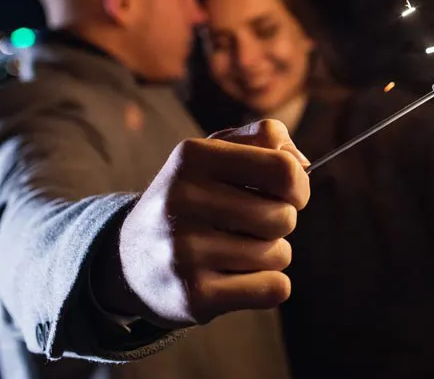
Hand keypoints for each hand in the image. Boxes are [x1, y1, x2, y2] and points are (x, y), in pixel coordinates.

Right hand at [98, 120, 310, 327]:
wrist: (129, 260)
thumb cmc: (192, 198)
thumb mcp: (215, 153)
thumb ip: (263, 138)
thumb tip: (303, 164)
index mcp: (192, 157)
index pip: (283, 170)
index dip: (298, 185)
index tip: (288, 194)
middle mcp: (183, 200)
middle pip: (284, 216)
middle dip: (280, 222)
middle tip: (250, 224)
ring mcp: (184, 251)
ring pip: (280, 255)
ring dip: (271, 255)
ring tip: (236, 249)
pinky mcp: (194, 295)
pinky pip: (273, 288)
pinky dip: (267, 285)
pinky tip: (235, 277)